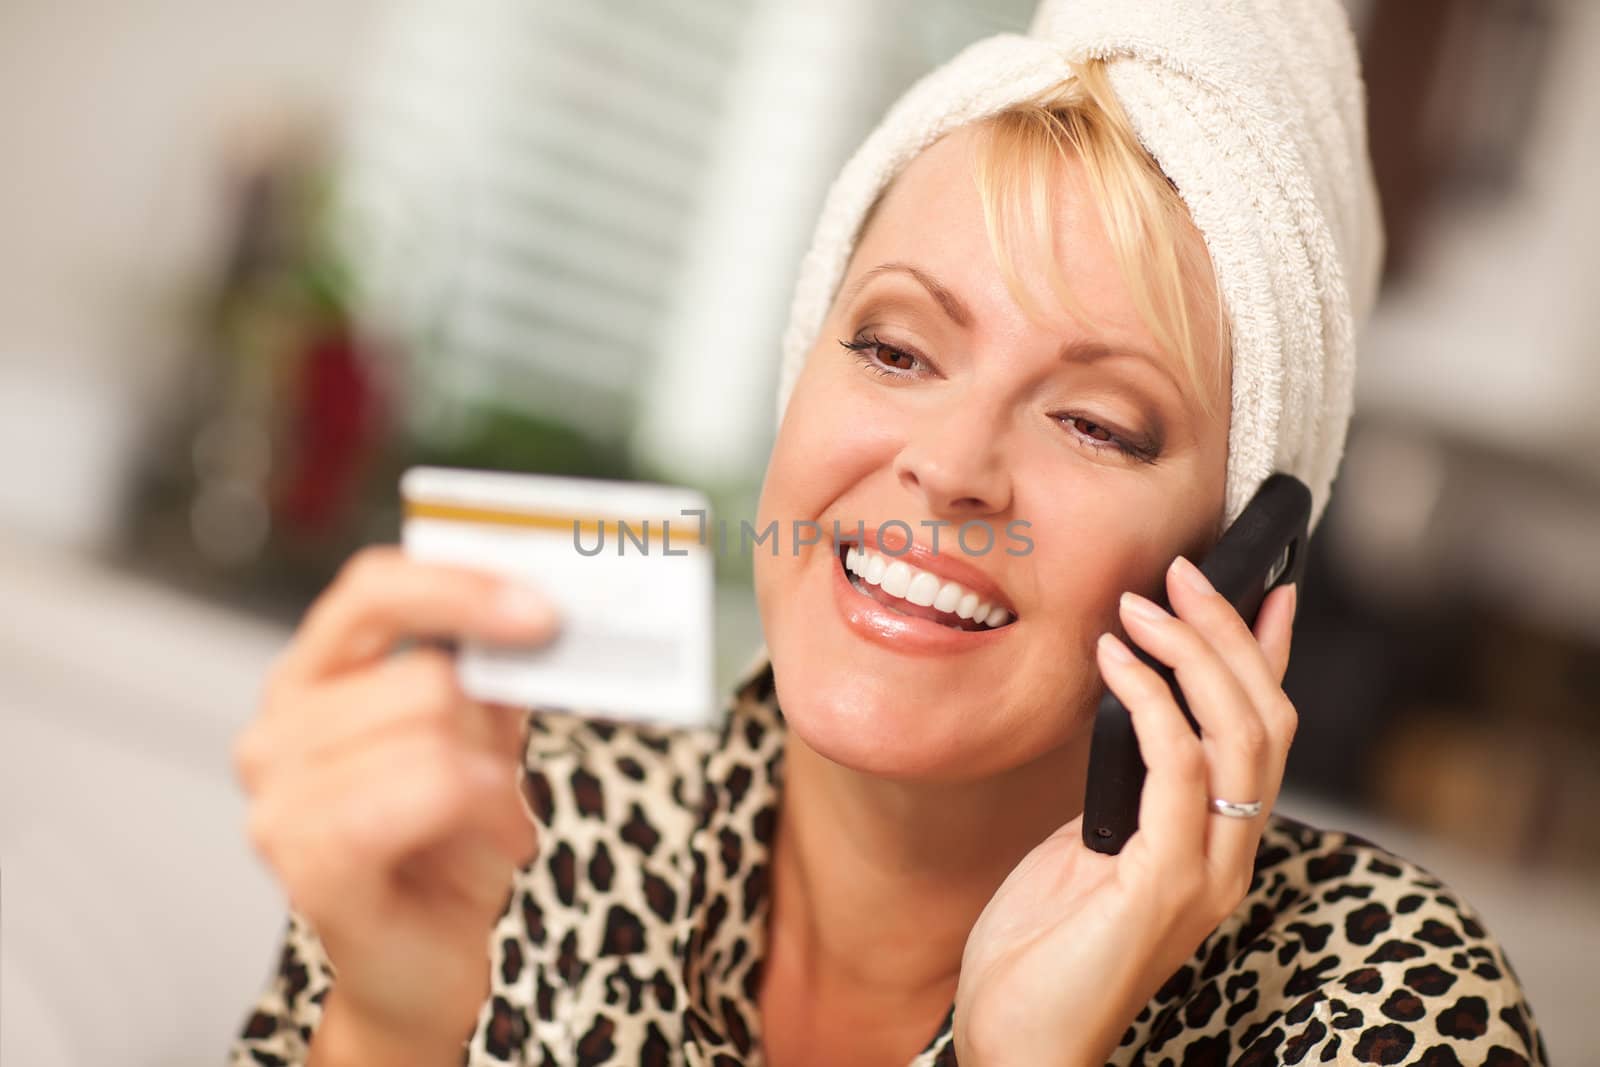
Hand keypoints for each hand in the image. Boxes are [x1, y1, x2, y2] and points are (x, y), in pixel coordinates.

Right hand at [232, 546, 558, 1053]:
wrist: (431, 956)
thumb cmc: (452, 841)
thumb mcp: (485, 733)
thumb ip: (490, 666)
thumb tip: (533, 604)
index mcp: (314, 678)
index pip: (372, 589)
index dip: (460, 586)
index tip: (543, 610)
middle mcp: (278, 731)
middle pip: (425, 674)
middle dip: (489, 726)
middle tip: (497, 773)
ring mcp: (279, 801)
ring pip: (434, 734)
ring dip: (495, 782)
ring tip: (492, 818)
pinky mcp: (307, 864)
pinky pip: (427, 791)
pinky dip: (485, 813)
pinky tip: (496, 843)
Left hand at [953, 555, 1297, 1066]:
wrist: (1018, 1038)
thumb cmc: (1043, 945)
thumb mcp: (1089, 844)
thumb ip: (1127, 790)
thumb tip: (1132, 708)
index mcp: (1215, 845)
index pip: (1263, 734)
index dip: (1270, 656)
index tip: (1266, 586)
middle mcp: (1228, 857)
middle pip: (1266, 721)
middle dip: (1232, 634)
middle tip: (1186, 572)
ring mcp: (1206, 874)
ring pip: (1239, 735)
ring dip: (1193, 653)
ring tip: (1145, 602)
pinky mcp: (1165, 885)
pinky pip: (1175, 767)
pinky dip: (1148, 700)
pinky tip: (1112, 661)